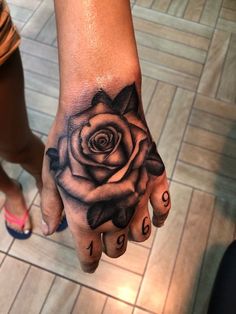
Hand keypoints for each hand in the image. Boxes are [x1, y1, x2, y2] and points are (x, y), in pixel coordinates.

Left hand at [41, 83, 170, 272]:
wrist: (101, 107)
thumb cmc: (71, 138)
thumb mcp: (53, 172)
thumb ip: (52, 205)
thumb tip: (51, 230)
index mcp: (85, 216)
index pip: (90, 255)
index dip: (89, 262)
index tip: (90, 262)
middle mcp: (114, 214)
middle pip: (116, 248)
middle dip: (109, 247)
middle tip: (105, 236)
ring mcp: (138, 198)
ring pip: (140, 235)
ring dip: (132, 234)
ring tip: (126, 223)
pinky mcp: (155, 181)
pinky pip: (163, 211)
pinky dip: (159, 217)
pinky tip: (153, 213)